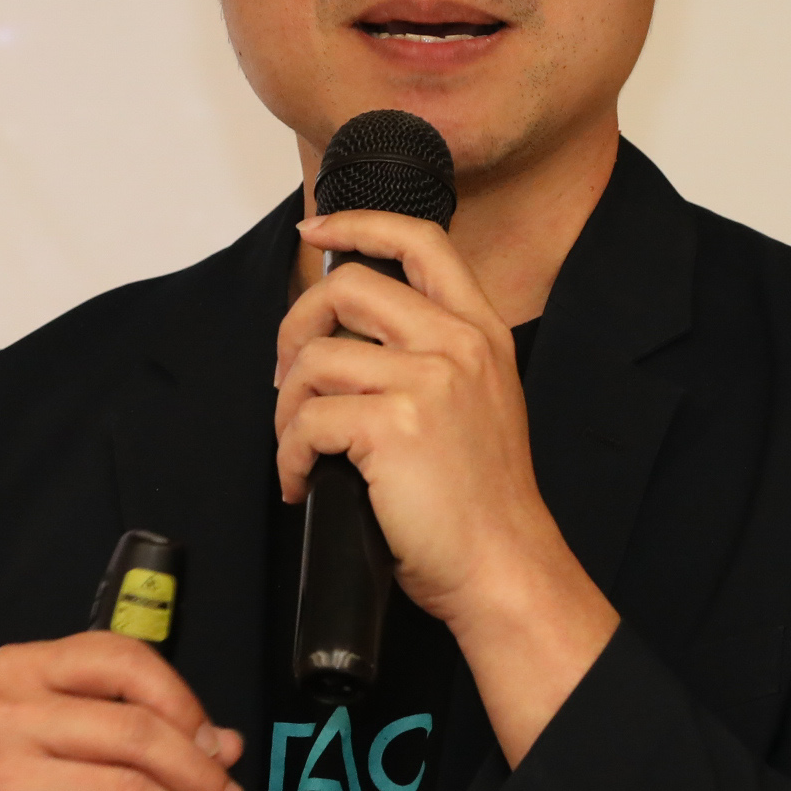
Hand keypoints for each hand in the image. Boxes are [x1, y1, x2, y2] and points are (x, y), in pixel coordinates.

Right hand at [0, 632, 242, 790]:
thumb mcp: (32, 726)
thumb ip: (119, 721)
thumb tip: (224, 743)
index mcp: (16, 671)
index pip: (121, 660)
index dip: (183, 700)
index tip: (213, 740)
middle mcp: (7, 718)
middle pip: (139, 735)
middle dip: (202, 775)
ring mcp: (8, 782)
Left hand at [273, 210, 619, 762]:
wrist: (504, 566)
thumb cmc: (482, 500)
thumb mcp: (479, 401)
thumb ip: (432, 355)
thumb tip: (347, 335)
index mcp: (480, 331)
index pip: (420, 241)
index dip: (357, 224)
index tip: (315, 231)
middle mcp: (457, 344)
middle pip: (346, 287)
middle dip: (296, 327)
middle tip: (288, 375)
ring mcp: (427, 382)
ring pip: (315, 357)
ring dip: (286, 407)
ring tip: (298, 447)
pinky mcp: (393, 426)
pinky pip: (306, 420)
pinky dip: (288, 455)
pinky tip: (302, 482)